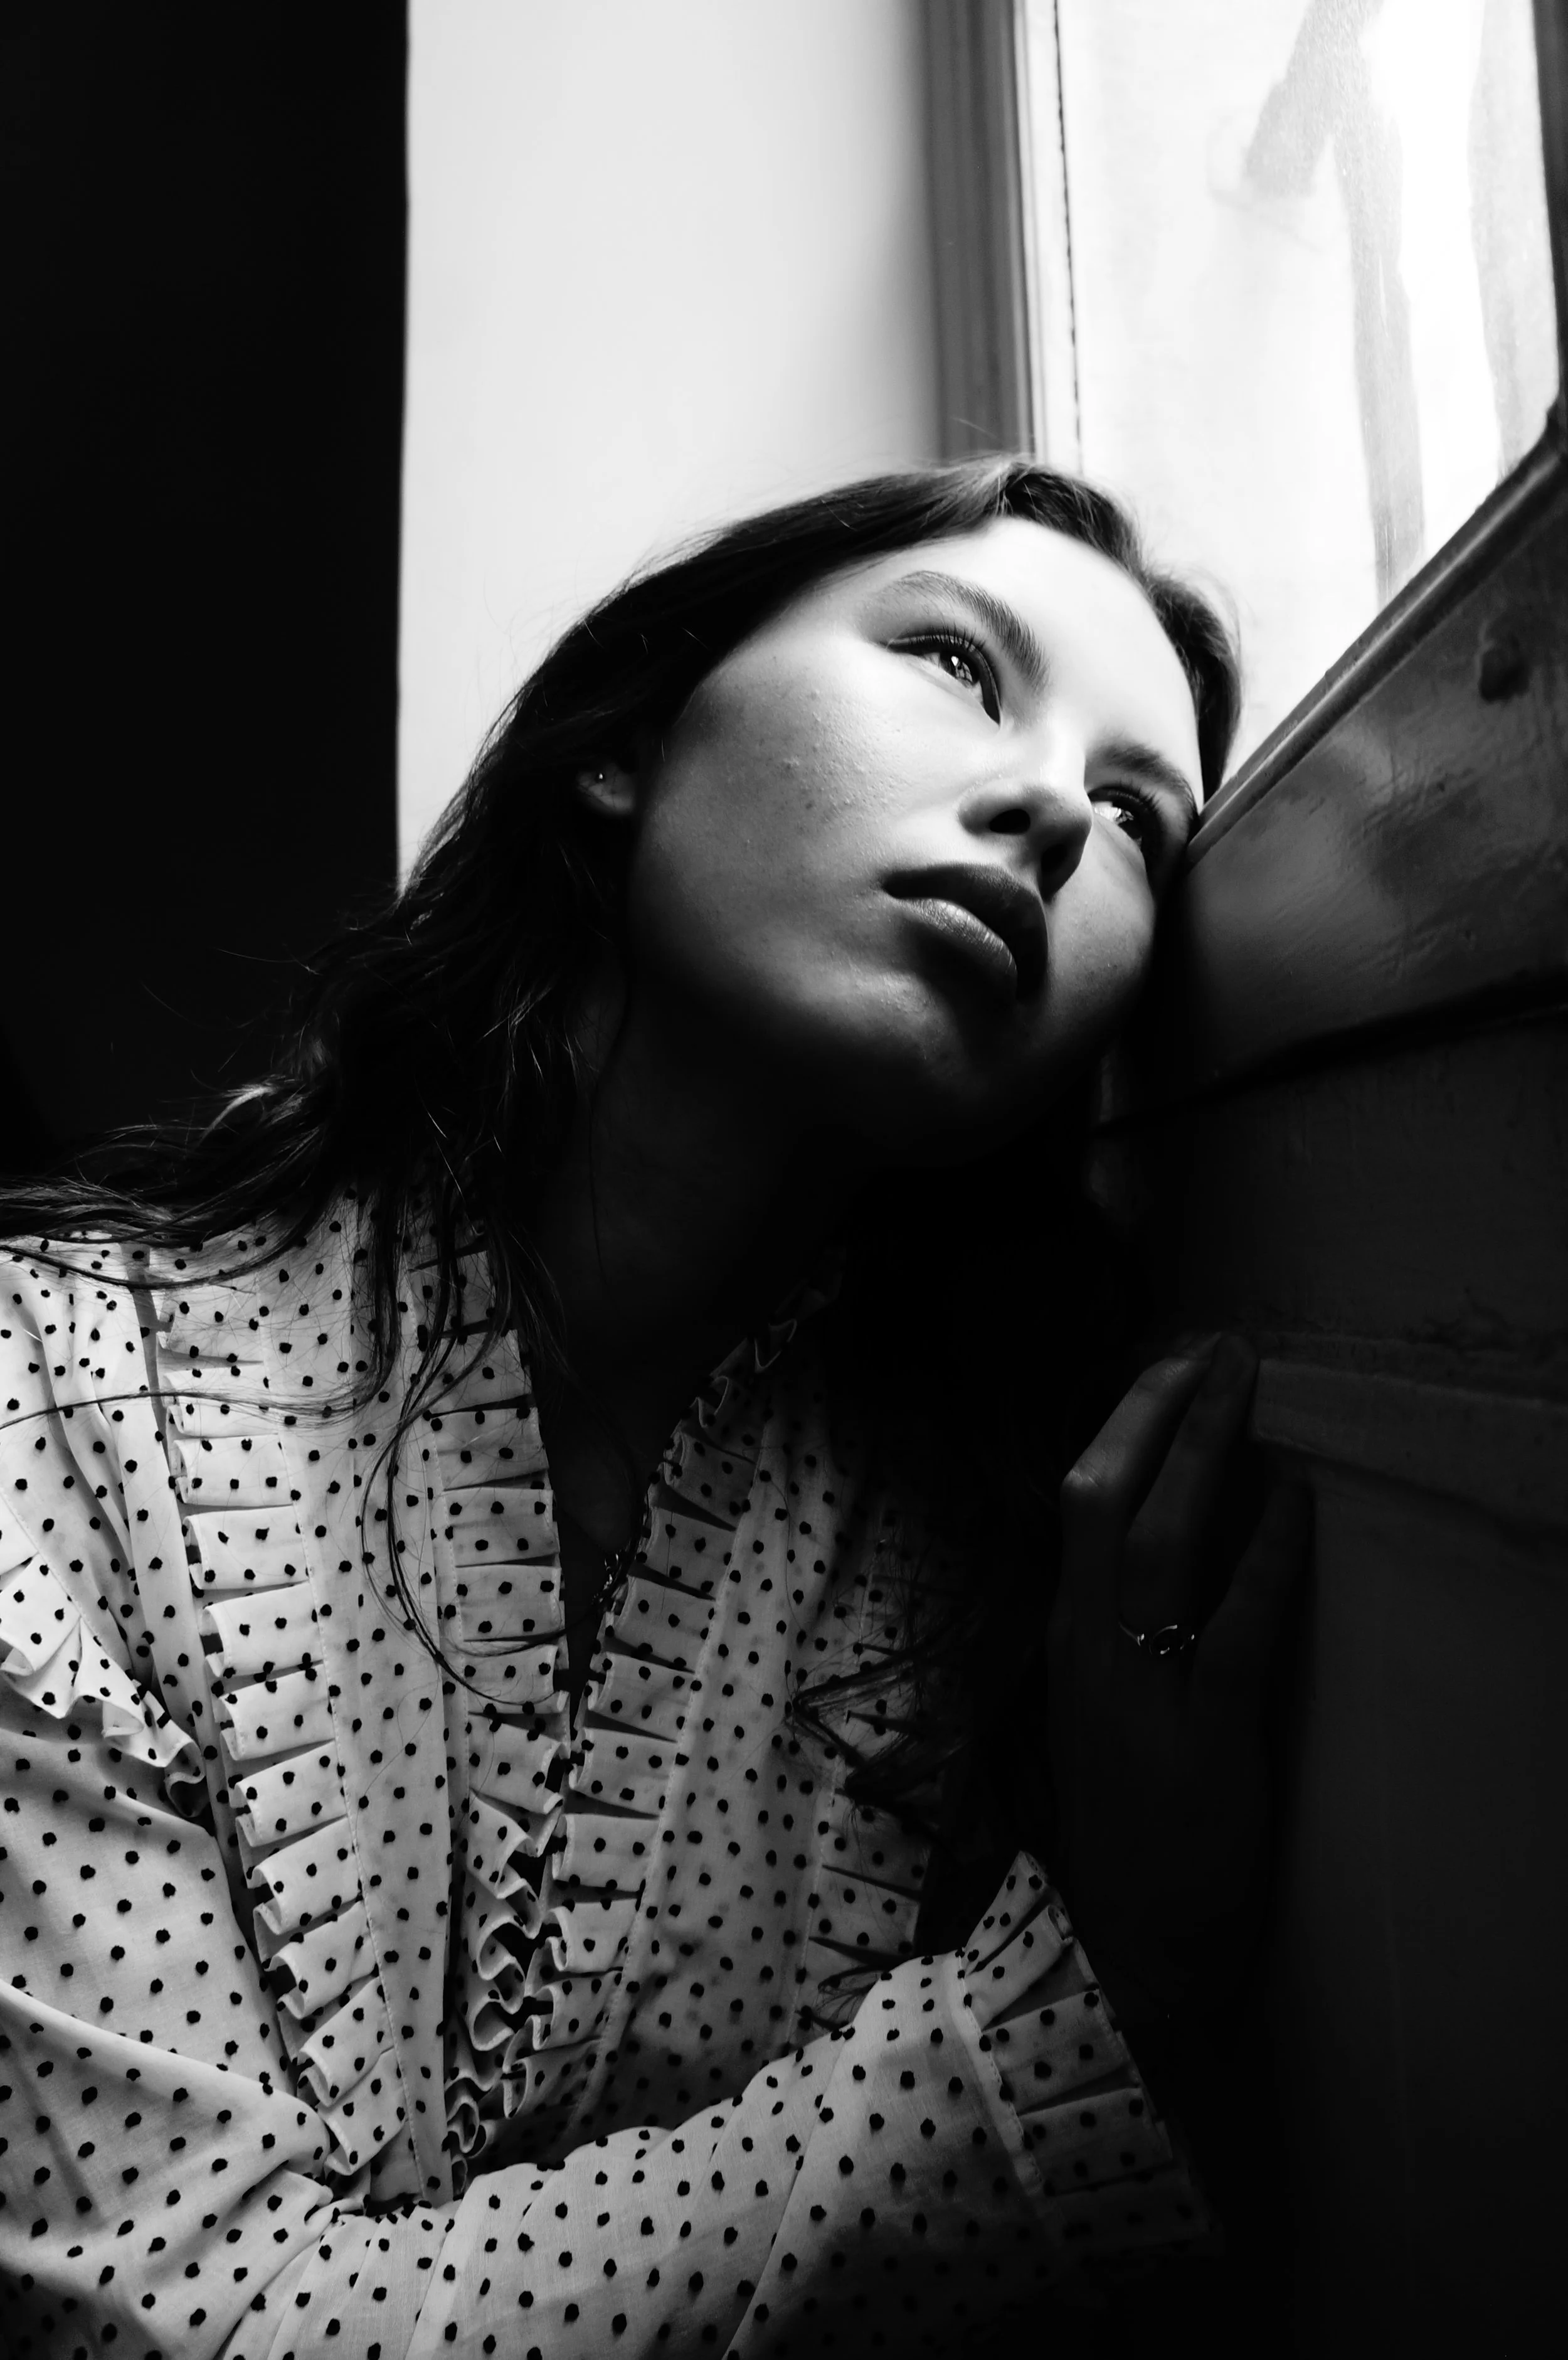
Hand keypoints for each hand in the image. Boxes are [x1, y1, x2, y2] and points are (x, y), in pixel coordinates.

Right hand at [1045, 1334, 1311, 2023]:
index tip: (1171, 1365)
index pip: (1078, 1503)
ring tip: (1250, 1389)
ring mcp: (1137, 1694)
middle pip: (1103, 1499)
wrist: (1131, 1954)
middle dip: (1159, 1412)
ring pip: (1157, 1545)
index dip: (1124, 1424)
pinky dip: (1266, 1556)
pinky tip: (1295, 1502)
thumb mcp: (1104, 1708)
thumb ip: (1124, 1624)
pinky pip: (1235, 1628)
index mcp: (1064, 1638)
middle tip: (1215, 1348)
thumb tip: (1176, 1528)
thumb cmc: (1127, 1826)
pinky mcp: (1201, 1740)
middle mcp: (1086, 1651)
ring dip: (1207, 1454)